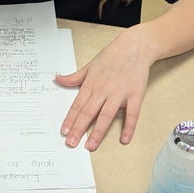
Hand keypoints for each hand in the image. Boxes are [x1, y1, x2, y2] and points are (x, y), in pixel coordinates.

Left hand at [55, 29, 151, 151]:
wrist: (135, 47)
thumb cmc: (112, 56)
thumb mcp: (89, 65)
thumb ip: (74, 77)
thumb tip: (57, 79)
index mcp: (91, 84)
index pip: (77, 105)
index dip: (70, 120)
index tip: (64, 132)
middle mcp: (104, 90)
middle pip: (89, 112)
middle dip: (79, 129)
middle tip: (71, 143)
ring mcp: (120, 93)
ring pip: (106, 115)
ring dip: (98, 132)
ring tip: (91, 146)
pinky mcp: (135, 94)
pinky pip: (132, 114)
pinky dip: (129, 127)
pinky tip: (124, 139)